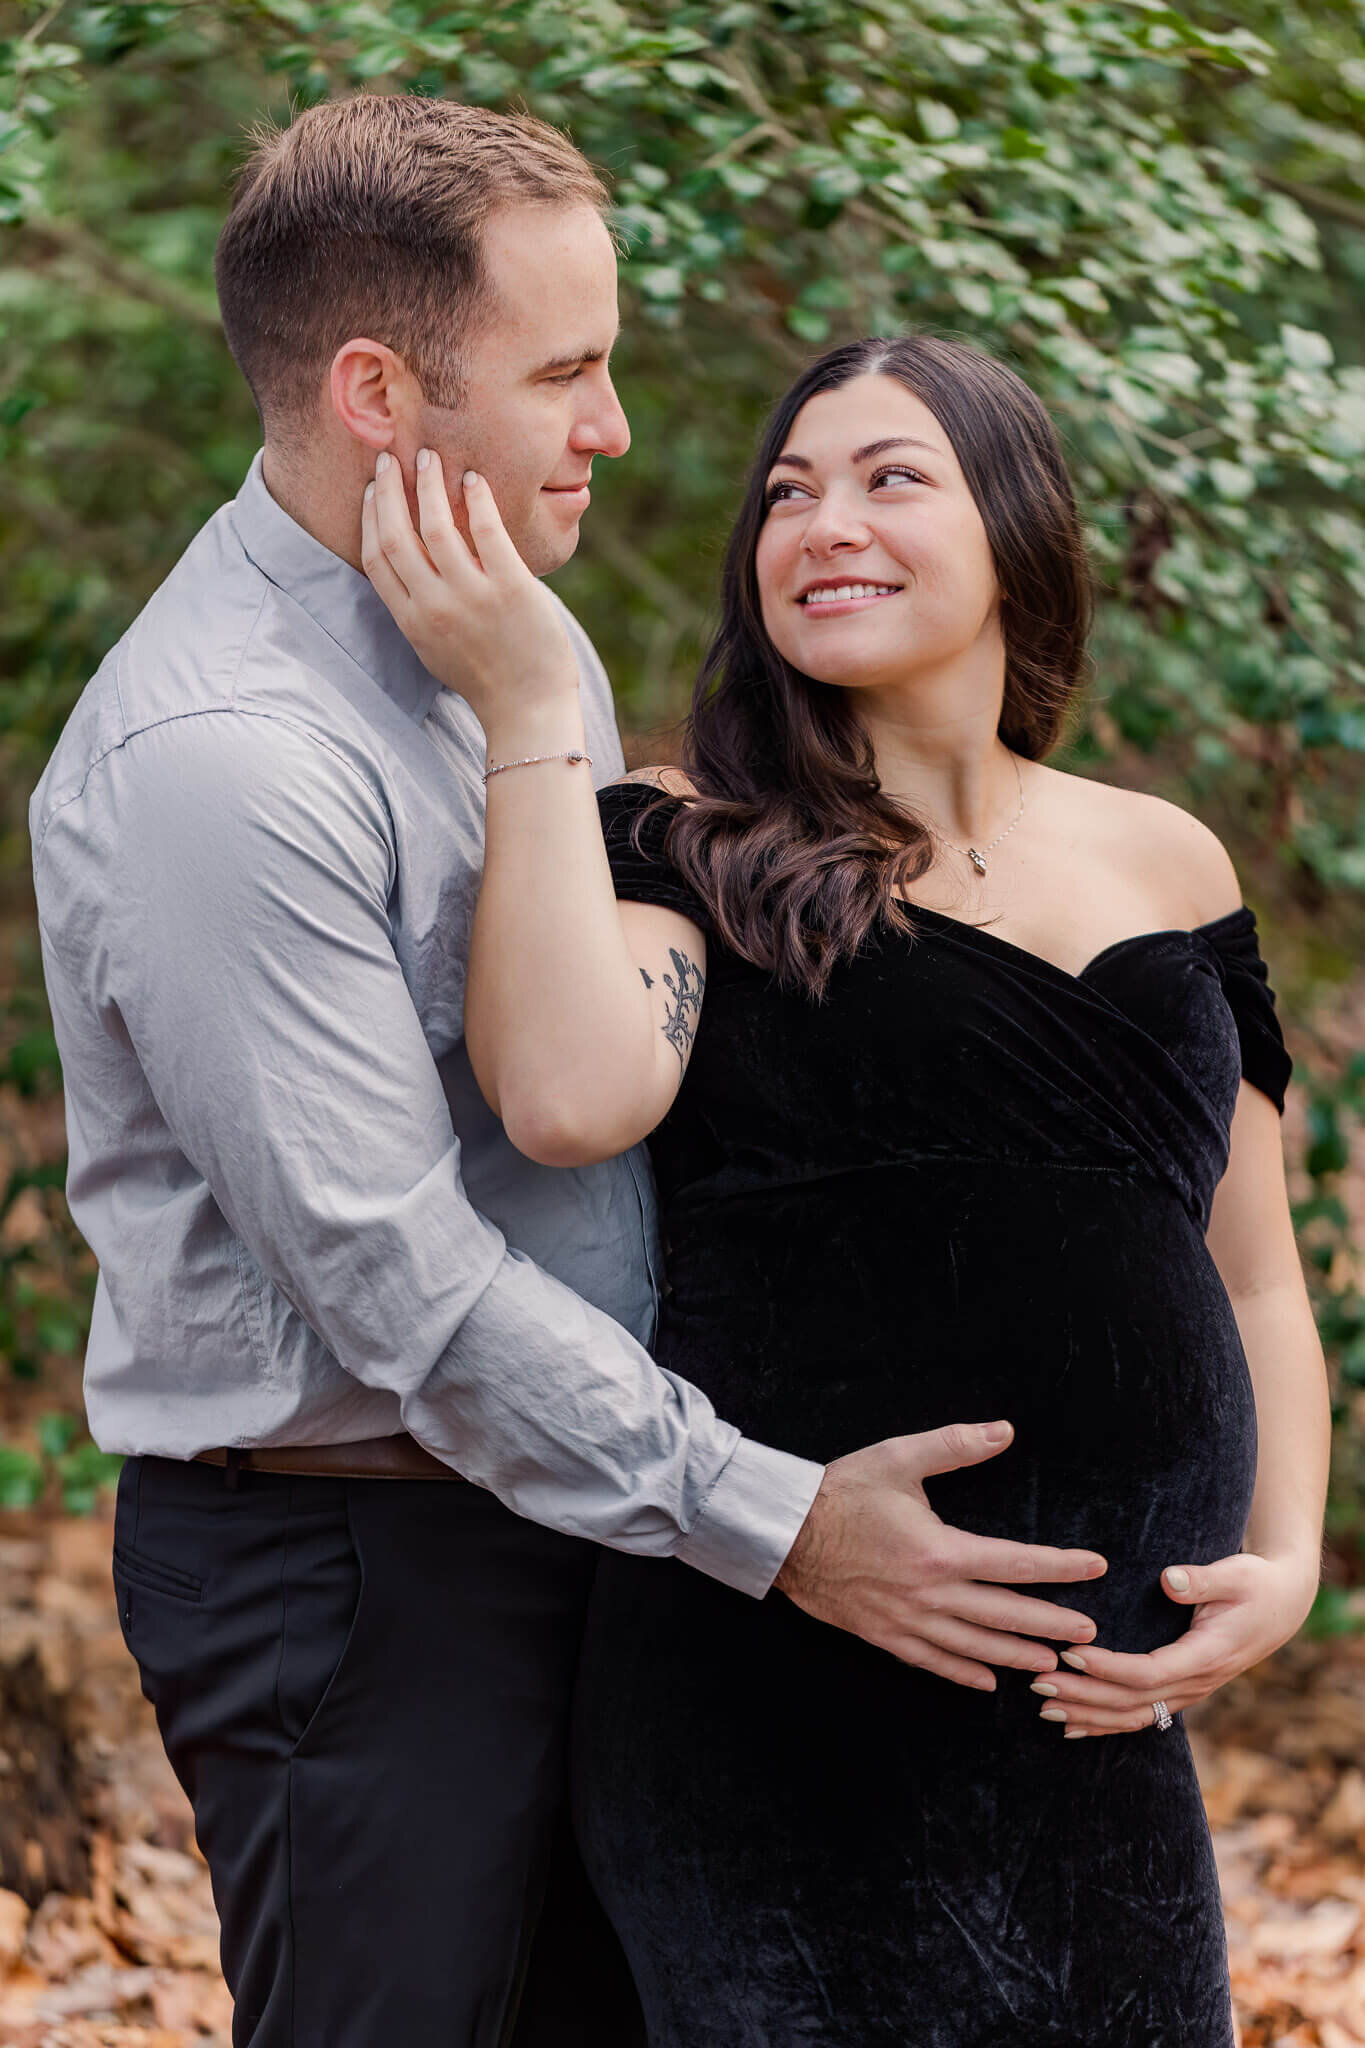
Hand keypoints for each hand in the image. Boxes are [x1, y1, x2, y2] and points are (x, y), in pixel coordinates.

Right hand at [360, 449, 578, 739]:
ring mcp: (472, 596)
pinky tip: (474, 479)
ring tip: (430, 457)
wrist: (528, 709)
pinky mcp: (511, 588)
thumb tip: (408, 568)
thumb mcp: (434, 649)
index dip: (370, 517)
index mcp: (411, 621)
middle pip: (396, 534)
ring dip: (429, 484)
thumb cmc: (485, 679)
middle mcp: (435, 606)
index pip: (376, 558)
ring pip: (436, 525)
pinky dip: (477, 499)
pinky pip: (486, 531)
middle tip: (392, 458)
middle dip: (389, 489)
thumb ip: (417, 609)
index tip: (374, 489)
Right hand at [775, 1421, 1108, 1689]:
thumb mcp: (900, 1457)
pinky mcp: (883, 1635)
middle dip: (1052, 1624)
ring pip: (974, 1646)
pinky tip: (987, 1682)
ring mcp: (907, 1620)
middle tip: (1089, 1635)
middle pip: (1005, 1615)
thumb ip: (955, 1445)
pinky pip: (931, 1662)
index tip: (1094, 1566)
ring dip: (1016, 1655)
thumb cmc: (843, 1490)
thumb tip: (1004, 1430)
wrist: (784, 1531)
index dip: (1060, 1566)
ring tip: (1050, 1663)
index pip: (1016, 1563)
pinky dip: (963, 1673)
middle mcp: (930, 1594)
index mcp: (940, 1550)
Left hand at [1025, 1549, 1320, 1737]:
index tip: (1070, 1653)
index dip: (1107, 1668)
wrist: (1282, 1606)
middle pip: (1132, 1702)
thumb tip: (1170, 1579)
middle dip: (1083, 1695)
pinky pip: (1141, 1717)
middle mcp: (1196, 1683)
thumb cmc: (1256, 1584)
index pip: (1148, 1672)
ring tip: (1043, 1706)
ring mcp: (1190, 1692)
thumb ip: (1202, 1579)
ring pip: (1133, 1716)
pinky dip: (1104, 1725)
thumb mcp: (1236, 1574)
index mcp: (1206, 1656)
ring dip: (1087, 1713)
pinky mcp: (1182, 1691)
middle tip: (1038, 1681)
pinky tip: (1071, 1728)